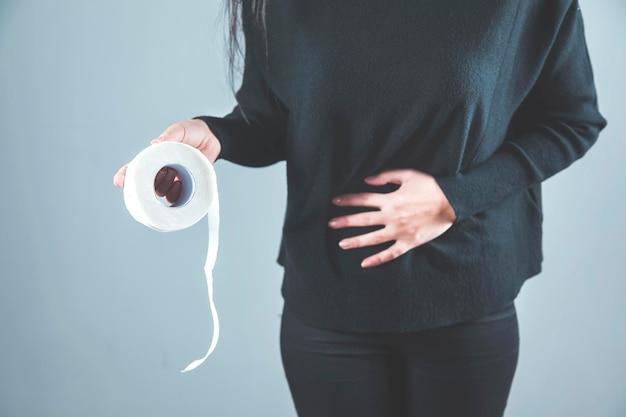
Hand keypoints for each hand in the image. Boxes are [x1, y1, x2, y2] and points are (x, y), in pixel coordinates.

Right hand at [113, 119, 220, 202]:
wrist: (213, 138)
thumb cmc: (193, 132)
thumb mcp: (181, 130)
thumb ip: (170, 135)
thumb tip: (155, 143)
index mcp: (155, 157)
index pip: (136, 167)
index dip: (126, 175)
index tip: (119, 182)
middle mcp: (161, 169)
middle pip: (146, 184)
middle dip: (148, 186)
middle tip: (165, 173)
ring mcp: (173, 178)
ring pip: (160, 192)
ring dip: (163, 189)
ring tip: (176, 176)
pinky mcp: (187, 186)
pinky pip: (176, 198)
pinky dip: (176, 196)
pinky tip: (182, 185)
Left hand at [328, 169, 456, 267]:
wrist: (453, 202)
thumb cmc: (431, 187)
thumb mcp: (408, 175)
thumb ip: (386, 176)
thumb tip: (367, 180)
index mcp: (391, 199)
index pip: (363, 199)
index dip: (347, 200)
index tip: (334, 202)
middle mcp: (392, 216)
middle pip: (363, 219)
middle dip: (345, 221)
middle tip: (330, 224)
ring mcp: (400, 231)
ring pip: (373, 238)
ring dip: (356, 241)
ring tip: (342, 244)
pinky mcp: (409, 243)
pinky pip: (391, 253)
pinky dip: (377, 260)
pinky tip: (364, 264)